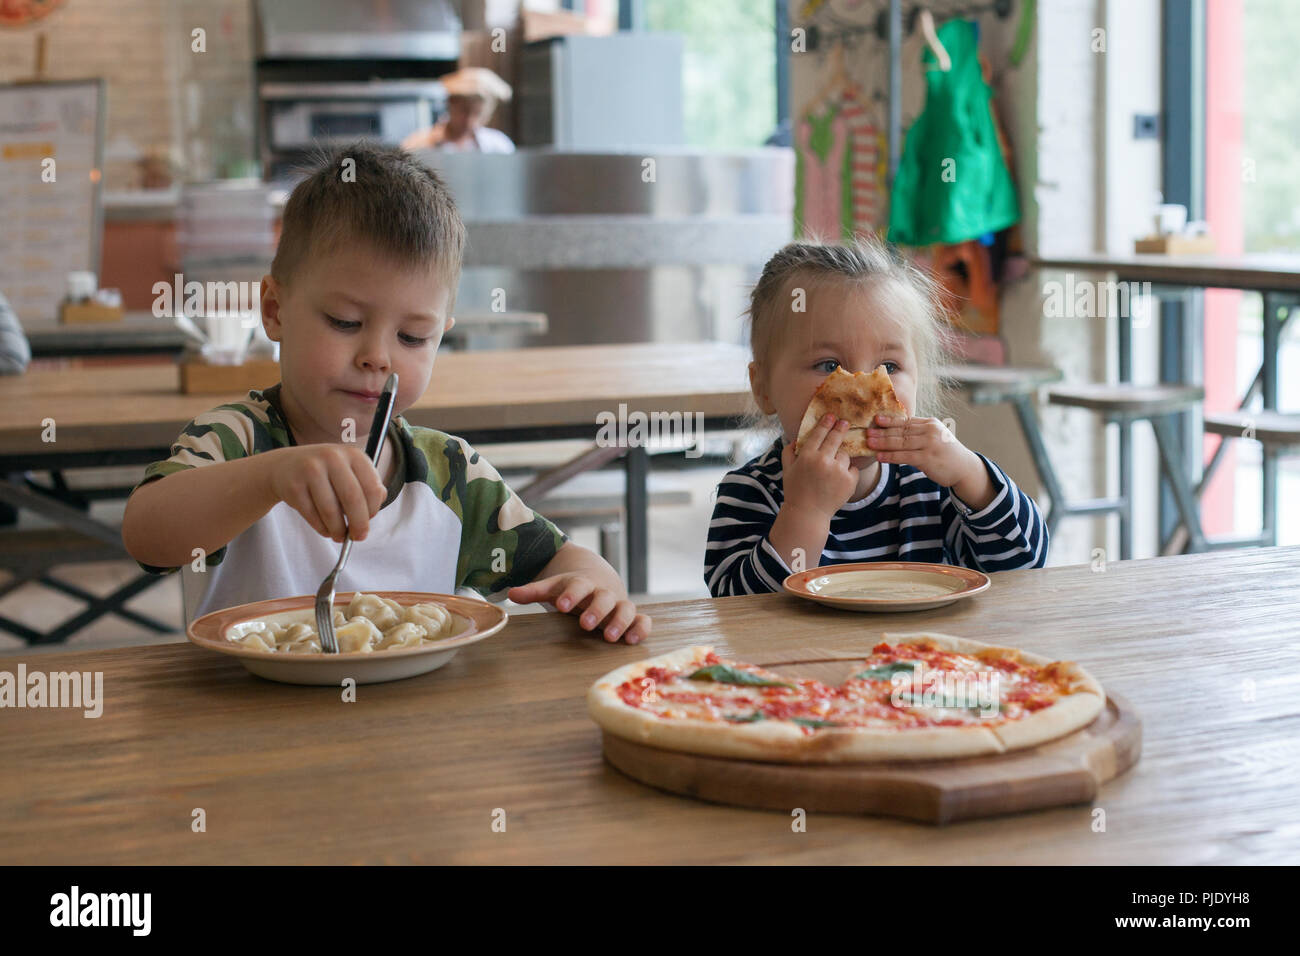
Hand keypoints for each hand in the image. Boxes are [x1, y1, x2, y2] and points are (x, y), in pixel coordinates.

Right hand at [265, 444, 386, 542]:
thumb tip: (372, 512)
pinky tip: (326, 530)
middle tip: (359, 537)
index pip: (372, 487)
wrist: (284, 466)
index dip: (373, 509)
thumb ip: (367, 485)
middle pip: (352, 499)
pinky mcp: (293, 486)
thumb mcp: (349, 470)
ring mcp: (310, 470)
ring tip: (340, 536)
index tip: (369, 520)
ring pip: (331, 511)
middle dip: (358, 524)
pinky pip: (312, 515)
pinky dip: (322, 529)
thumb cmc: (325, 472)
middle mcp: (332, 458)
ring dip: (338, 530)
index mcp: (353, 454)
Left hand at [508, 574, 650, 643]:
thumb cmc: (572, 588)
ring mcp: (619, 604)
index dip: (572, 595)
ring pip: (626, 608)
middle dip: (596, 610)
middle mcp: (603, 593)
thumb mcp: (554, 587)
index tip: (562, 605)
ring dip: (620, 621)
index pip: (578, 585)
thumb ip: (534, 591)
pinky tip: (632, 641)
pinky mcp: (631, 616)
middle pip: (604, 597)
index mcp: (583, 584)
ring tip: (610, 637)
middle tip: (586, 624)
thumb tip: (511, 594)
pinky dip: (641, 629)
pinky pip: (642, 620)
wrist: (599, 576)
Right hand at [784, 414, 859, 518]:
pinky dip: (848, 472)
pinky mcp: (850, 481)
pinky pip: (852, 469)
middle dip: (841, 427)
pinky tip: (839, 479)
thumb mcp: (787, 470)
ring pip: (845, 455)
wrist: (808, 513)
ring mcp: (838, 471)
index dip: (826, 423)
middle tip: (844, 422)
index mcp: (807, 456)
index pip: (819, 433)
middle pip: (836, 438)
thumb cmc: (795, 490)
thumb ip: (789, 452)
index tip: (831, 416)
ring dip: (841, 458)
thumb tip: (795, 439)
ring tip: (834, 468)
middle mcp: (823, 461)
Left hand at [867, 414, 983, 489]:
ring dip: (883, 443)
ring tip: (869, 443)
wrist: (964, 468)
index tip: (876, 419)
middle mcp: (930, 431)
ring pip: (901, 442)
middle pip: (901, 430)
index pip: (906, 421)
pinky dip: (891, 456)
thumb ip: (918, 433)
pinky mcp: (928, 458)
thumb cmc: (945, 453)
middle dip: (883, 431)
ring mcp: (930, 444)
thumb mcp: (934, 437)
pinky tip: (880, 457)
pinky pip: (905, 456)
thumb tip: (894, 431)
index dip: (890, 420)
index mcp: (930, 423)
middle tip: (867, 431)